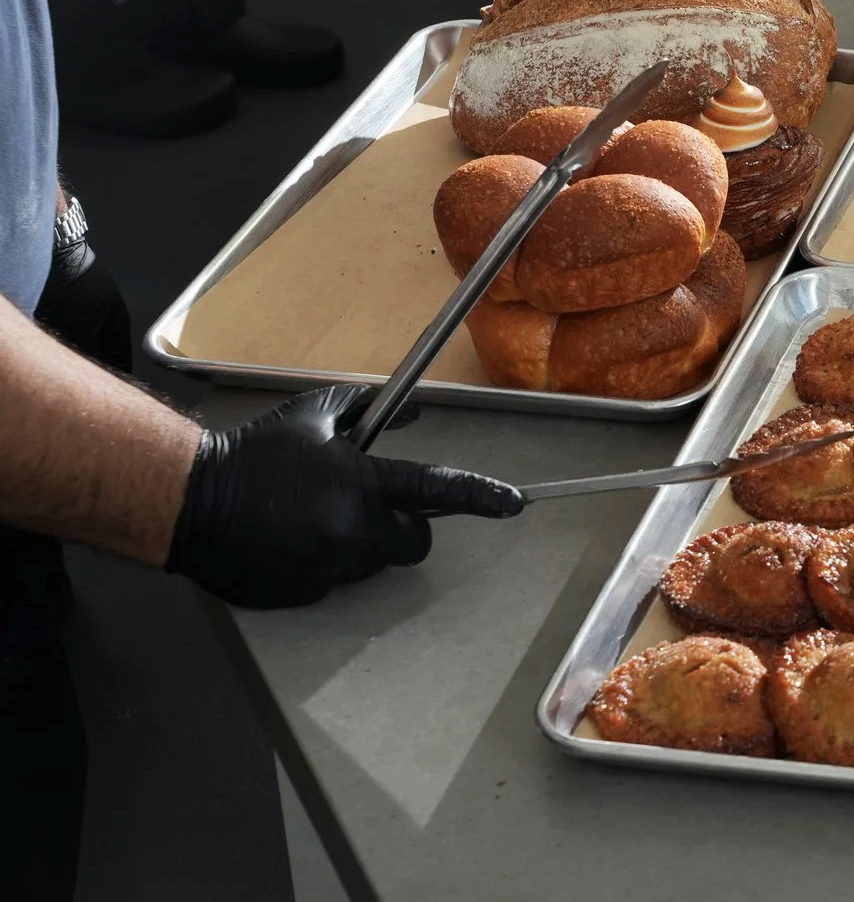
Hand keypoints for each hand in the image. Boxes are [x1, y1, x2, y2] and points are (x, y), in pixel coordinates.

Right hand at [165, 384, 520, 608]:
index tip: (513, 504)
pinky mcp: (304, 594)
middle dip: (401, 527)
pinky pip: (334, 582)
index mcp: (360, 484)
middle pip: (411, 542)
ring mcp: (328, 567)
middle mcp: (351, 530)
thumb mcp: (313, 417)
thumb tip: (412, 412)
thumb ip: (367, 409)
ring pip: (372, 563)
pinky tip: (291, 543)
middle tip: (367, 508)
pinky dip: (324, 565)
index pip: (435, 490)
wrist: (190, 501)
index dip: (479, 496)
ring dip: (358, 545)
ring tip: (314, 521)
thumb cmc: (254, 453)